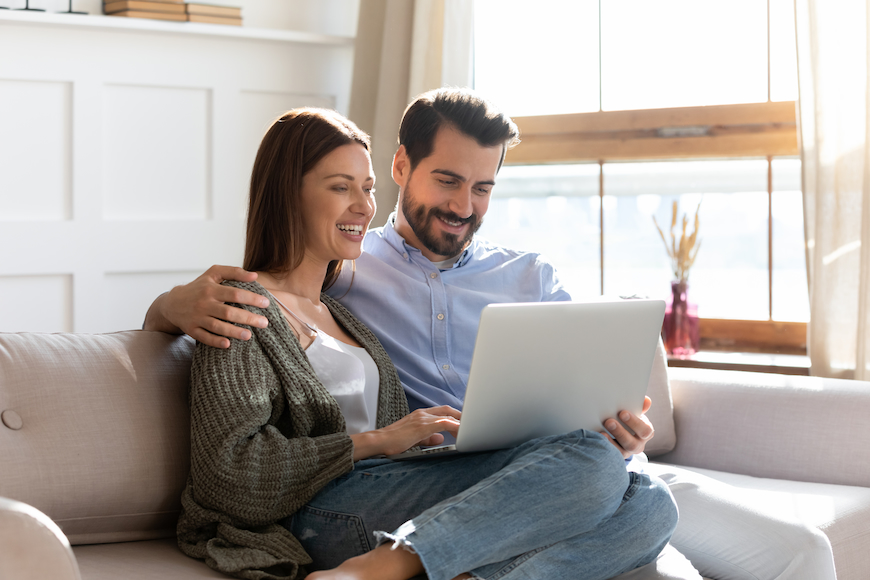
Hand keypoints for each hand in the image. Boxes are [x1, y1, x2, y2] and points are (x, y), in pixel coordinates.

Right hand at [143, 265, 270, 348]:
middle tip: (264, 323)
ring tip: (249, 335)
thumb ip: (234, 272)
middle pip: (229, 312)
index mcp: (211, 289)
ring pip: (217, 327)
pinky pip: (204, 338)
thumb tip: (255, 275)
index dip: (252, 298)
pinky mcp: (191, 330)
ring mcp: (197, 318)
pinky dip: (215, 341)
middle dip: (248, 318)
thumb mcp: (213, 274)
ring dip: (234, 332)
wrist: (172, 303)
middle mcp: (204, 303)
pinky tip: (228, 344)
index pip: (235, 294)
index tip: (266, 303)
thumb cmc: (199, 287)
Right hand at [350, 406, 460, 459]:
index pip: (442, 411)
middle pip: (447, 410)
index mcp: (419, 415)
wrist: (378, 442)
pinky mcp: (422, 426)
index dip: (454, 416)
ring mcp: (422, 418)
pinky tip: (462, 433)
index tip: (465, 422)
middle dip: (461, 416)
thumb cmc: (392, 442)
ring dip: (460, 422)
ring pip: (447, 416)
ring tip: (471, 429)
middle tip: (473, 424)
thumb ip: (428, 438)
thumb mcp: (413, 439)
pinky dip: (454, 427)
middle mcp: (422, 413)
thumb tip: (441, 439)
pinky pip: (443, 424)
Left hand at [600, 396, 654, 458]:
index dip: (634, 422)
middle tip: (609, 421)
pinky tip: (597, 438)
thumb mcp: (635, 413)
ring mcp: (627, 452)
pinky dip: (605, 446)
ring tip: (602, 431)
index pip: (645, 431)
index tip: (622, 412)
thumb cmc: (629, 420)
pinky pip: (612, 455)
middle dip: (620, 432)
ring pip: (622, 451)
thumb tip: (646, 400)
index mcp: (646, 433)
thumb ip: (640, 407)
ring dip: (611, 441)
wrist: (621, 432)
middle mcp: (638, 445)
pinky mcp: (616, 456)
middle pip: (632, 443)